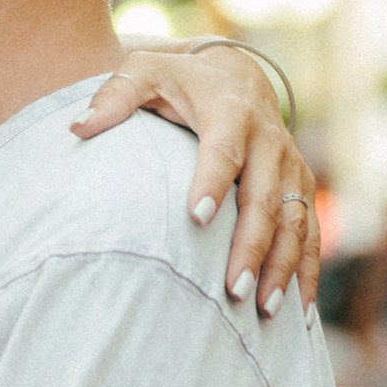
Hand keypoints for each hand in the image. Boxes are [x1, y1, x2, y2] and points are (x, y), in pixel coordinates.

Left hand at [70, 45, 318, 316]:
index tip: (196, 219)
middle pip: (264, 198)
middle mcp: (270, 141)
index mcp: (230, 113)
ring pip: (294, 220)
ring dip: (282, 266)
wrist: (238, 75)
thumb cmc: (179, 81)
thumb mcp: (144, 73)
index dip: (212, 183)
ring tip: (263, 310)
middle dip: (251, 246)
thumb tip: (77, 126)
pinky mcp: (302, 187)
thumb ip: (113, 96)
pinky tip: (300, 313)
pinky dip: (306, 270)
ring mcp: (291, 167)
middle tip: (234, 290)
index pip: (222, 152)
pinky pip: (310, 231)